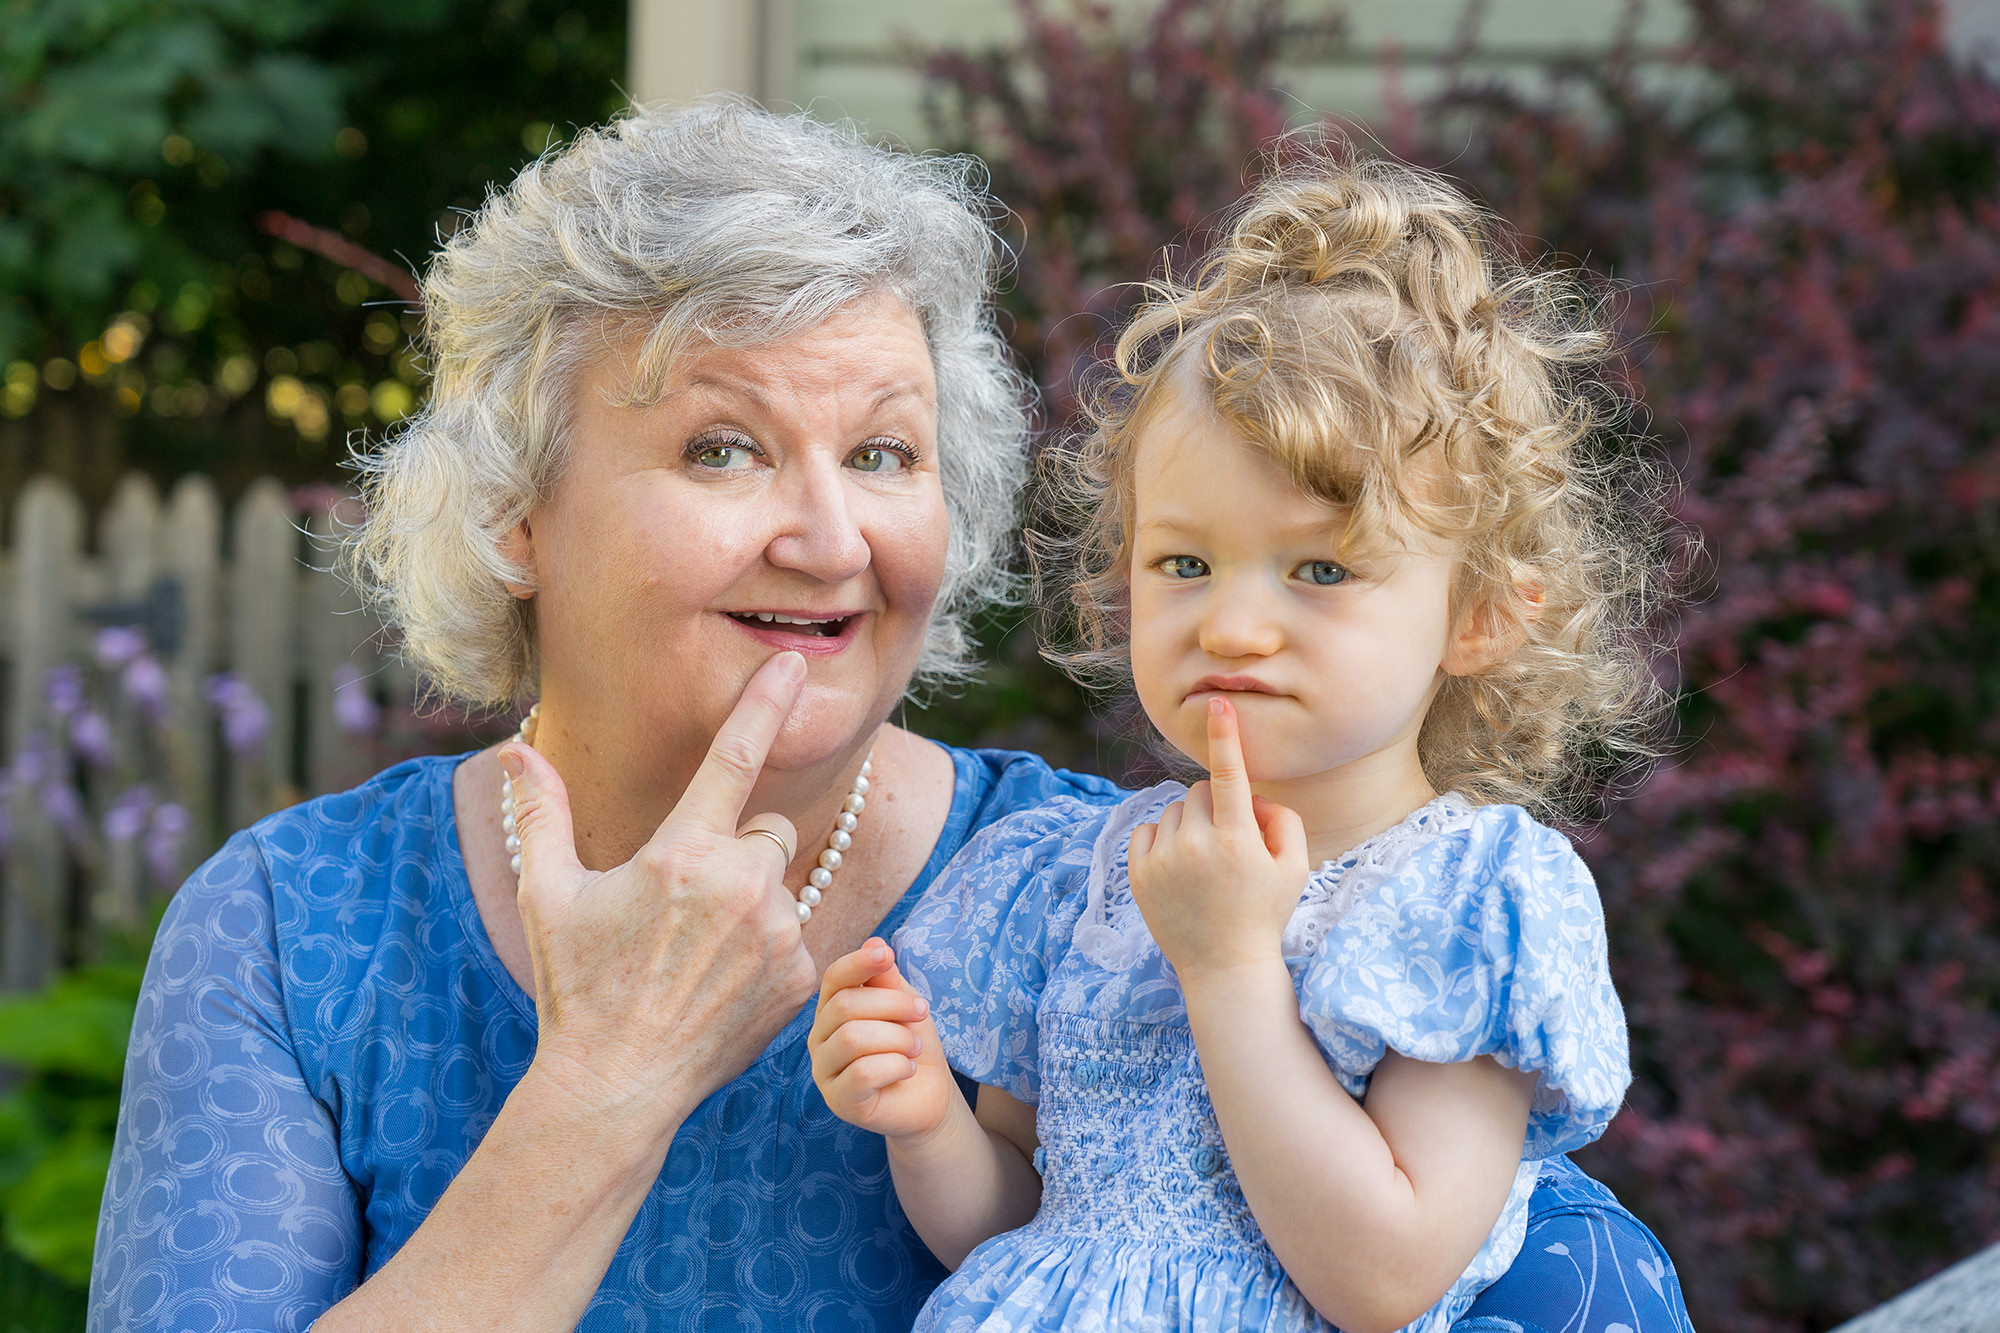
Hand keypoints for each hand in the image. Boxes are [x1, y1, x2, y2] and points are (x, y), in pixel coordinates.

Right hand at [501, 651, 819, 1130]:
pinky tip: (726, 982)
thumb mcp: (548, 896)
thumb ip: (540, 814)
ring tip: (703, 951)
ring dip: (755, 902)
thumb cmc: (577, 986)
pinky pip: (799, 935)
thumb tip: (518, 750)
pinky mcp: (800, 976)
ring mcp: (778, 934)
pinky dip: (771, 949)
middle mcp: (740, 886)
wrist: (617, 1086)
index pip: (733, 759)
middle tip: (690, 901)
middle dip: (738, 850)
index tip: (794, 666)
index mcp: (682, 855)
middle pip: (767, 830)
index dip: (764, 705)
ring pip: (784, 884)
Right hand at [809, 939, 959, 1141]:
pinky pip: (863, 1073)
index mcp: (832, 1009)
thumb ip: (887, 979)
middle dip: (893, 1004)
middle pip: (845, 1005)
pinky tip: (907, 1069)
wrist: (928, 1095)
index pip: (834, 978)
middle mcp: (819, 1038)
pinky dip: (896, 1066)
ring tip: (914, 1048)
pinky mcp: (838, 1101)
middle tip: (922, 1012)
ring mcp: (825, 1071)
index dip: (858, 962)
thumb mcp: (905, 1005)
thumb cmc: (911, 1045)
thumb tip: (874, 941)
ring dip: (897, 1038)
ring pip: (852, 1038)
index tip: (887, 955)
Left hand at [1127, 697, 1308, 981]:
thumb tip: (1251, 795)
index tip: (1217, 703)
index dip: (1225, 737)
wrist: (1223, 967)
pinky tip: (1180, 868)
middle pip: (1200, 791)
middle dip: (1216, 806)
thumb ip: (1284, 820)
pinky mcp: (1138, 874)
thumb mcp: (1295, 868)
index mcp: (1237, 841)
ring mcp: (1163, 861)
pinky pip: (1148, 830)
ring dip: (1189, 824)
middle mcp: (1196, 847)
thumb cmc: (1265, 912)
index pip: (1229, 776)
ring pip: (1174, 810)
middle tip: (1230, 842)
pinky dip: (1164, 839)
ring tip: (1205, 863)